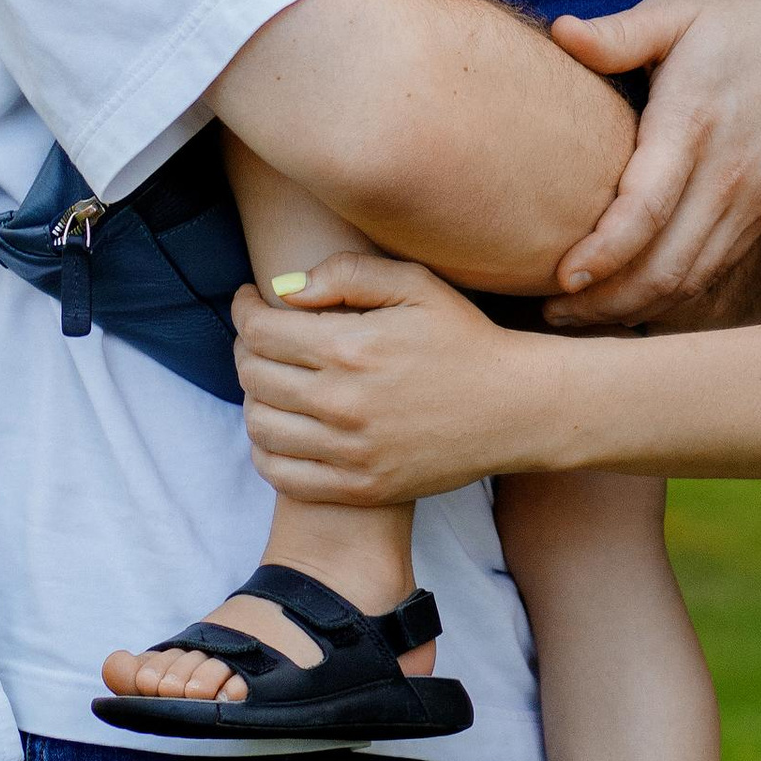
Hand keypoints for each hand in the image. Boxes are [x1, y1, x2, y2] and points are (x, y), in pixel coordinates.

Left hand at [234, 254, 564, 501]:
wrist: (514, 408)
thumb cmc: (465, 338)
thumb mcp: (417, 285)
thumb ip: (349, 273)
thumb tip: (287, 290)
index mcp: (352, 348)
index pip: (260, 331)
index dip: (245, 308)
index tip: (251, 299)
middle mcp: (342, 404)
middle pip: (252, 375)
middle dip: (246, 347)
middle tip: (262, 335)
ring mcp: (348, 452)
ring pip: (259, 425)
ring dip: (254, 396)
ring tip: (273, 378)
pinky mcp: (358, 486)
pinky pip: (281, 474)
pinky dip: (266, 449)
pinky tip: (282, 425)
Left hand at [541, 0, 760, 329]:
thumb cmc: (747, 19)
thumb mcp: (680, 11)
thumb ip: (619, 33)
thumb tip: (559, 33)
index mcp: (694, 122)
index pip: (646, 209)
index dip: (602, 253)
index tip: (558, 277)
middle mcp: (728, 175)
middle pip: (666, 266)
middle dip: (604, 301)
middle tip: (550, 312)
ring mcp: (752, 201)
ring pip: (691, 280)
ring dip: (634, 307)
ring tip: (581, 316)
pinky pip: (715, 271)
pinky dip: (672, 295)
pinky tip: (633, 297)